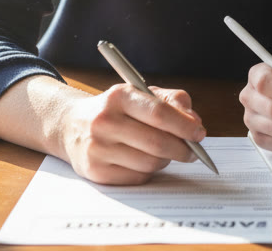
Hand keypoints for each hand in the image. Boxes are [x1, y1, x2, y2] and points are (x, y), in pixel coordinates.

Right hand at [56, 83, 206, 184]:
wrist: (72, 126)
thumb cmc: (116, 109)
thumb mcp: (141, 93)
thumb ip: (173, 101)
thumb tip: (195, 122)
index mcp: (119, 96)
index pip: (159, 113)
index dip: (184, 126)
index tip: (200, 134)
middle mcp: (104, 121)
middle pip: (156, 142)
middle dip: (182, 149)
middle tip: (193, 151)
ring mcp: (97, 148)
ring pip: (150, 163)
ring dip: (166, 160)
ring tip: (165, 152)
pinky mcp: (95, 171)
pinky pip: (137, 177)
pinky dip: (149, 172)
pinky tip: (145, 161)